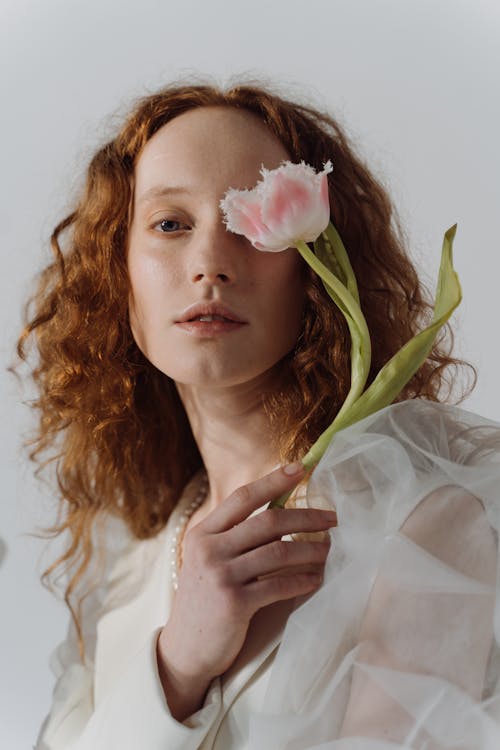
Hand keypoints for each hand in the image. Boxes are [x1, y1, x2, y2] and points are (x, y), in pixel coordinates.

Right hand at [157, 463, 335, 716]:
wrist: (184, 650)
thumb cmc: (204, 601)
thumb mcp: (208, 561)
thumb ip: (233, 537)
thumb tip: (279, 514)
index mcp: (202, 534)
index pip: (242, 498)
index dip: (273, 481)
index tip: (300, 469)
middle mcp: (209, 549)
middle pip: (268, 522)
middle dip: (306, 516)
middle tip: (332, 517)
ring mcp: (221, 576)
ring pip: (279, 552)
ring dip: (311, 550)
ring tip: (329, 550)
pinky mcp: (235, 603)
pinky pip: (279, 585)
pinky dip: (303, 580)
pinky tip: (316, 579)